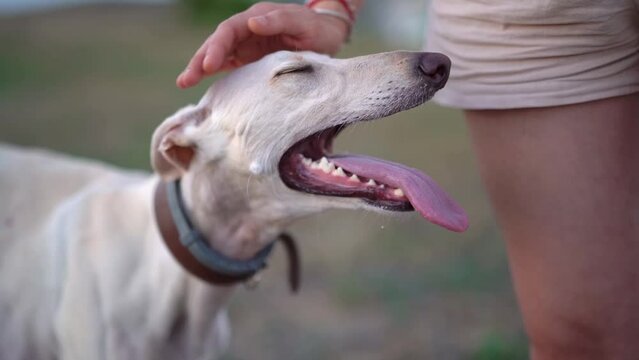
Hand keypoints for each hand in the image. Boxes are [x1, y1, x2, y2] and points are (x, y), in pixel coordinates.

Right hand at [176, 2, 349, 87]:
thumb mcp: (301, 22)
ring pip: (217, 56)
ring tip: (183, 82)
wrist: (327, 37)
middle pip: (217, 44)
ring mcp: (246, 46)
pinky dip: (212, 75)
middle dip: (200, 60)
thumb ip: (278, 20)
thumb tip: (251, 22)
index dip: (217, 46)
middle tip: (186, 79)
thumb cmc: (316, 28)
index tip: (209, 64)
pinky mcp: (249, 60)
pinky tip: (200, 86)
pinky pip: (227, 66)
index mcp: (255, 18)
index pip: (228, 30)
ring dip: (200, 68)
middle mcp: (246, 31)